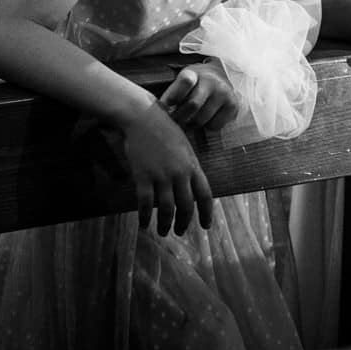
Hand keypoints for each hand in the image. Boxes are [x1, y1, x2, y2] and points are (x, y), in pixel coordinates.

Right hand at [116, 101, 213, 236]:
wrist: (143, 117)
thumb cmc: (165, 129)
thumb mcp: (185, 146)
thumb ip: (189, 167)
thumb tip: (191, 187)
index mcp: (192, 165)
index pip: (205, 195)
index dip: (207, 213)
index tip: (206, 226)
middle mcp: (180, 173)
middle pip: (186, 206)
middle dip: (184, 223)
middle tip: (180, 232)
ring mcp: (161, 175)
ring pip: (166, 208)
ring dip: (165, 224)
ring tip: (162, 232)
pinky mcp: (143, 176)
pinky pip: (145, 203)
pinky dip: (145, 217)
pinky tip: (144, 225)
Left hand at [160, 60, 241, 131]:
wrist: (221, 76)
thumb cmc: (195, 83)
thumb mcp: (182, 80)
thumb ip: (172, 93)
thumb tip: (159, 115)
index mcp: (194, 72)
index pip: (185, 81)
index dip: (173, 96)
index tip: (166, 106)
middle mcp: (212, 81)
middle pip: (192, 106)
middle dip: (180, 118)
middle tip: (174, 121)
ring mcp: (224, 93)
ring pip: (202, 119)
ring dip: (192, 124)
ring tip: (188, 120)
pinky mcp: (233, 106)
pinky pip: (215, 126)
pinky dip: (207, 127)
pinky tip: (206, 118)